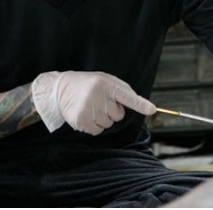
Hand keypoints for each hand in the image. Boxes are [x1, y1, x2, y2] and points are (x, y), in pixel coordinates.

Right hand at [32, 71, 155, 134]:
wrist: (61, 88)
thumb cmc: (89, 84)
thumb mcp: (105, 80)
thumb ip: (123, 91)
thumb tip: (142, 104)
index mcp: (106, 84)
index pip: (127, 96)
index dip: (141, 104)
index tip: (152, 110)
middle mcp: (98, 96)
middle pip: (118, 115)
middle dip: (112, 111)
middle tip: (99, 101)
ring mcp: (88, 109)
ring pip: (108, 124)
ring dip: (102, 119)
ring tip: (91, 106)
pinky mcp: (81, 120)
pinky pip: (97, 131)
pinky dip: (94, 126)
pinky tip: (86, 114)